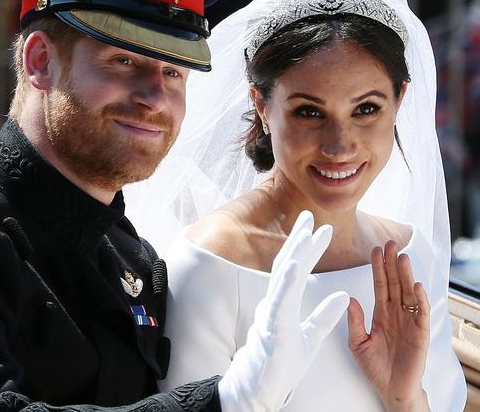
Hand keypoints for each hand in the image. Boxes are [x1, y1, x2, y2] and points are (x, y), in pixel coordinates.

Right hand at [218, 211, 349, 411]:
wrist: (261, 388)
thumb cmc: (281, 364)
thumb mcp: (311, 337)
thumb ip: (325, 316)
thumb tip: (344, 296)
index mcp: (284, 304)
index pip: (298, 270)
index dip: (308, 249)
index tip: (321, 230)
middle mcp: (275, 303)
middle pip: (287, 265)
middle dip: (299, 240)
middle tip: (309, 216)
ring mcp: (271, 314)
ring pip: (283, 278)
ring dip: (294, 253)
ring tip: (305, 233)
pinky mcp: (272, 328)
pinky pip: (279, 301)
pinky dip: (286, 281)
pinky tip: (294, 265)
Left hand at [347, 241, 430, 411]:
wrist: (391, 389)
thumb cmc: (375, 367)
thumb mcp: (358, 342)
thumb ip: (354, 321)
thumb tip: (349, 299)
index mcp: (381, 313)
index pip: (379, 284)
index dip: (377, 267)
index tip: (373, 249)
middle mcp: (396, 313)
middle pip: (394, 283)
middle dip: (392, 263)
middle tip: (390, 242)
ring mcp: (409, 321)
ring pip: (408, 293)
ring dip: (406, 275)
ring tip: (402, 257)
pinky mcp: (420, 333)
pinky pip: (420, 313)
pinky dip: (419, 299)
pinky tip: (415, 286)